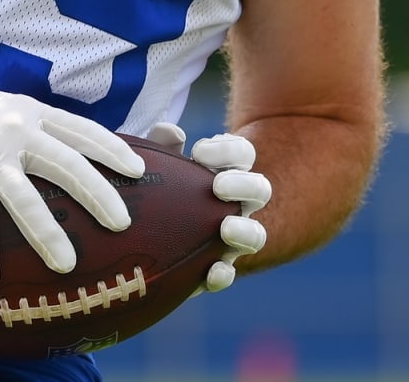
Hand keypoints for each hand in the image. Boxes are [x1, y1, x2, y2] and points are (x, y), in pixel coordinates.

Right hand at [0, 37, 144, 285]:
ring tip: (67, 265)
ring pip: (24, 197)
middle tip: (121, 223)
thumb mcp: (14, 107)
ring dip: (46, 233)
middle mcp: (16, 132)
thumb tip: (87, 150)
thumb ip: (45, 126)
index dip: (111, 150)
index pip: (81, 131)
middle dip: (96, 194)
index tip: (138, 170)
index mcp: (33, 113)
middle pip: (65, 164)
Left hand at [148, 124, 270, 292]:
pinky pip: (227, 274)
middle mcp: (236, 204)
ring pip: (257, 235)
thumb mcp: (158, 161)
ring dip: (245, 230)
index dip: (228, 149)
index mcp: (227, 172)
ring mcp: (230, 239)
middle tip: (218, 186)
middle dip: (244, 184)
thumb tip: (174, 134)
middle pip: (261, 190)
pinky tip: (211, 272)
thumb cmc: (160, 187)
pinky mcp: (213, 269)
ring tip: (226, 227)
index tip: (198, 152)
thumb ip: (162, 143)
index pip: (243, 154)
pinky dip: (222, 274)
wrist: (147, 235)